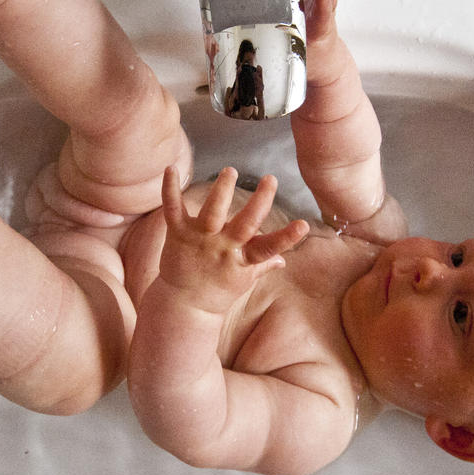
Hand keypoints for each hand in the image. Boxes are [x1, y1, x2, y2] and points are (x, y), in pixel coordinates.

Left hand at [158, 166, 308, 311]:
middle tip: (271, 179)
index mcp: (243, 259)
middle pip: (245, 224)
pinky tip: (171, 169)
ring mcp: (200, 240)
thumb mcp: (245, 279)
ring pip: (212, 213)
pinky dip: (170, 188)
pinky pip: (173, 208)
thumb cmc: (219, 290)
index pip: (269, 248)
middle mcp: (223, 247)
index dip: (287, 238)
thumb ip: (264, 264)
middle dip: (259, 202)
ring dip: (221, 191)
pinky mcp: (178, 234)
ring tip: (230, 171)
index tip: (303, 225)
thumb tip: (283, 259)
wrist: (185, 305)